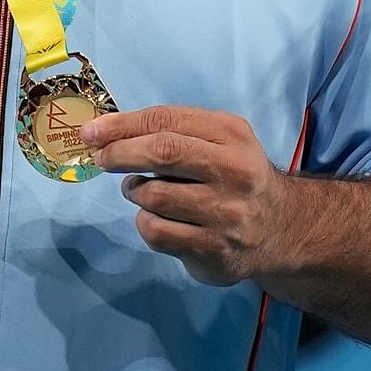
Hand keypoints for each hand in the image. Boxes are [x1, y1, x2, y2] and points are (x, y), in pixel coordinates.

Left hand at [83, 105, 298, 286]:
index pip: (167, 121)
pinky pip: (156, 232)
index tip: (91, 132)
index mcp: (232, 135)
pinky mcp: (213, 250)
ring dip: (135, 192)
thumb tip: (105, 132)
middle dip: (120, 153)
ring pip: (153, 196)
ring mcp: (225, 214)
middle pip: (163, 153)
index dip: (122, 125)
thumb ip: (171, 131)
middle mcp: (234, 171)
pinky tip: (157, 218)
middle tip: (102, 158)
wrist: (279, 228)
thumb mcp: (218, 140)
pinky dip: (145, 222)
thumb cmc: (233, 176)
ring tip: (142, 191)